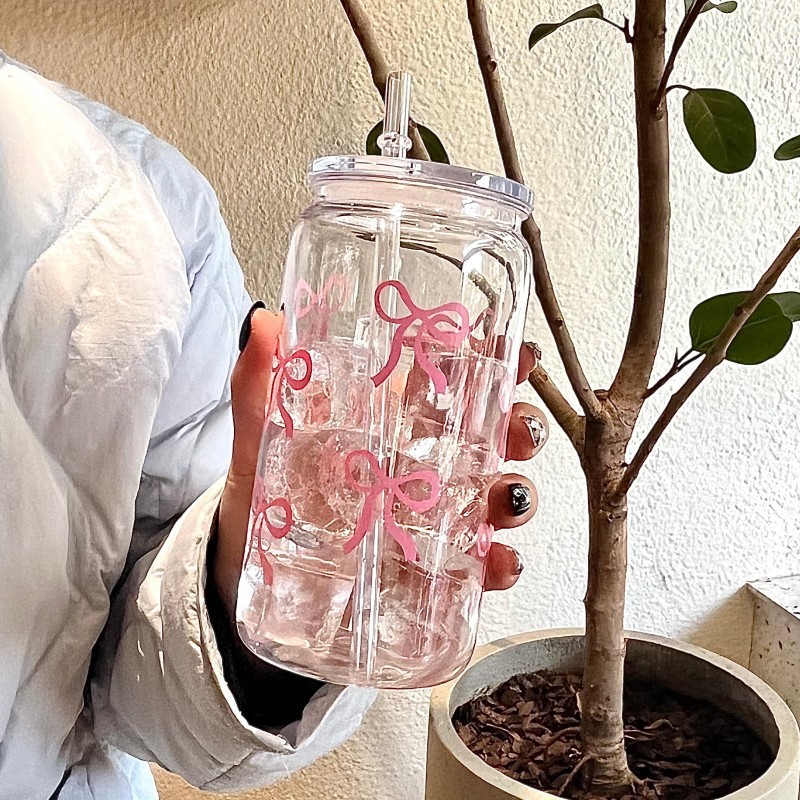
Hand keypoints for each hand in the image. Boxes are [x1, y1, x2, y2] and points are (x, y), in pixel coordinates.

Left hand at [211, 304, 546, 610]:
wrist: (252, 563)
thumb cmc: (269, 489)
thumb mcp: (264, 433)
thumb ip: (261, 382)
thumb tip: (264, 323)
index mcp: (396, 422)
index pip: (458, 383)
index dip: (498, 364)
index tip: (518, 353)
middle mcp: (425, 465)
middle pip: (494, 439)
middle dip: (522, 430)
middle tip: (520, 431)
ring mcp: (433, 517)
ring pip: (496, 498)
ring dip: (517, 495)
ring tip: (508, 500)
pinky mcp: (429, 568)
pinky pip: (476, 567)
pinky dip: (500, 565)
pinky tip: (499, 563)